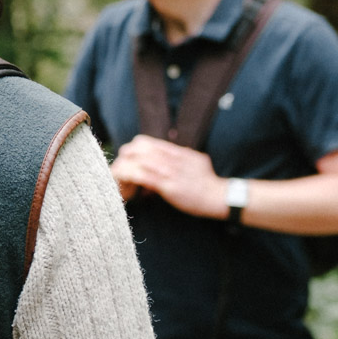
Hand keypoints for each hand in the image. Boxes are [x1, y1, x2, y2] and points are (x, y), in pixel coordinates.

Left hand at [111, 135, 226, 219]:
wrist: (220, 197)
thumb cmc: (209, 182)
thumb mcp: (197, 161)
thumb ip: (183, 156)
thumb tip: (173, 153)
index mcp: (179, 152)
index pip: (150, 142)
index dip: (135, 146)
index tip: (128, 152)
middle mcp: (173, 159)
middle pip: (142, 149)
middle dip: (127, 154)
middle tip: (120, 162)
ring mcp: (171, 172)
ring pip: (141, 161)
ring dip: (126, 166)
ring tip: (118, 173)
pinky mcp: (169, 186)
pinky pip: (145, 177)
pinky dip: (133, 177)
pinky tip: (126, 181)